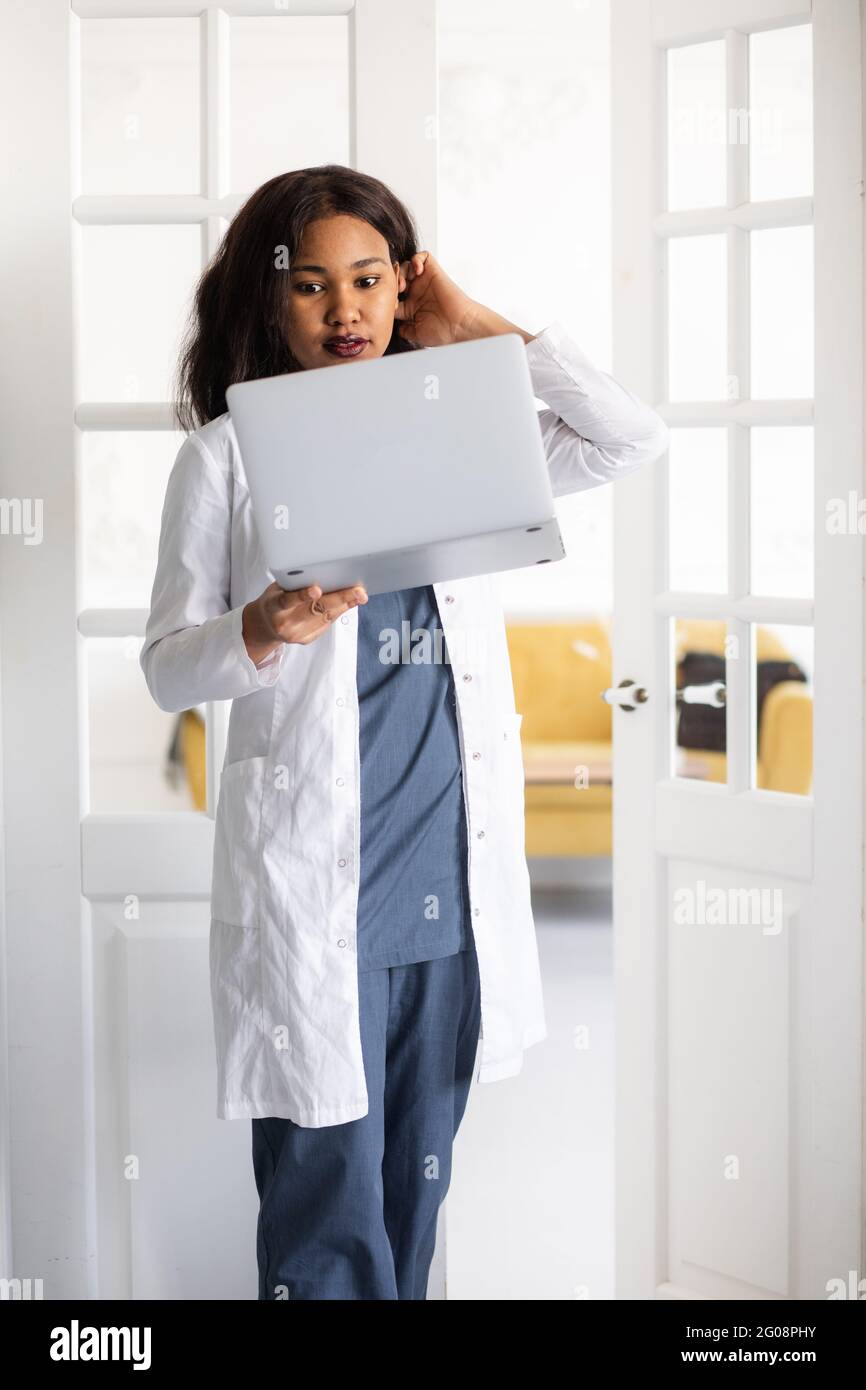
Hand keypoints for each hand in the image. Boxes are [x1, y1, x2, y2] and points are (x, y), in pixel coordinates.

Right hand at [243, 581, 367, 660]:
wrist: (266, 625)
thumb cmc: (275, 599)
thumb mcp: (278, 588)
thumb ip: (296, 583)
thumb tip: (326, 573)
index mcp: (274, 606)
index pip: (287, 601)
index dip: (302, 596)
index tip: (316, 589)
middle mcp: (285, 623)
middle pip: (315, 610)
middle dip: (339, 599)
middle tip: (358, 591)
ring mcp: (297, 634)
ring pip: (325, 618)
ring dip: (345, 605)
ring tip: (360, 595)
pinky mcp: (306, 639)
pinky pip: (327, 624)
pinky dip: (340, 611)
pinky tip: (351, 602)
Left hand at [393, 251, 478, 347]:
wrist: (459, 326)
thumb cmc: (442, 332)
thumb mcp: (416, 333)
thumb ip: (403, 329)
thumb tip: (392, 326)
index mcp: (412, 306)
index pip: (392, 295)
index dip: (387, 296)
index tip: (388, 306)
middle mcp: (417, 292)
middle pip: (396, 278)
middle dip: (392, 282)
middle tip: (395, 292)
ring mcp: (425, 281)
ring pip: (406, 266)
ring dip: (401, 272)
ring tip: (404, 284)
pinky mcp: (434, 272)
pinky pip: (423, 256)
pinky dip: (416, 259)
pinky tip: (417, 271)